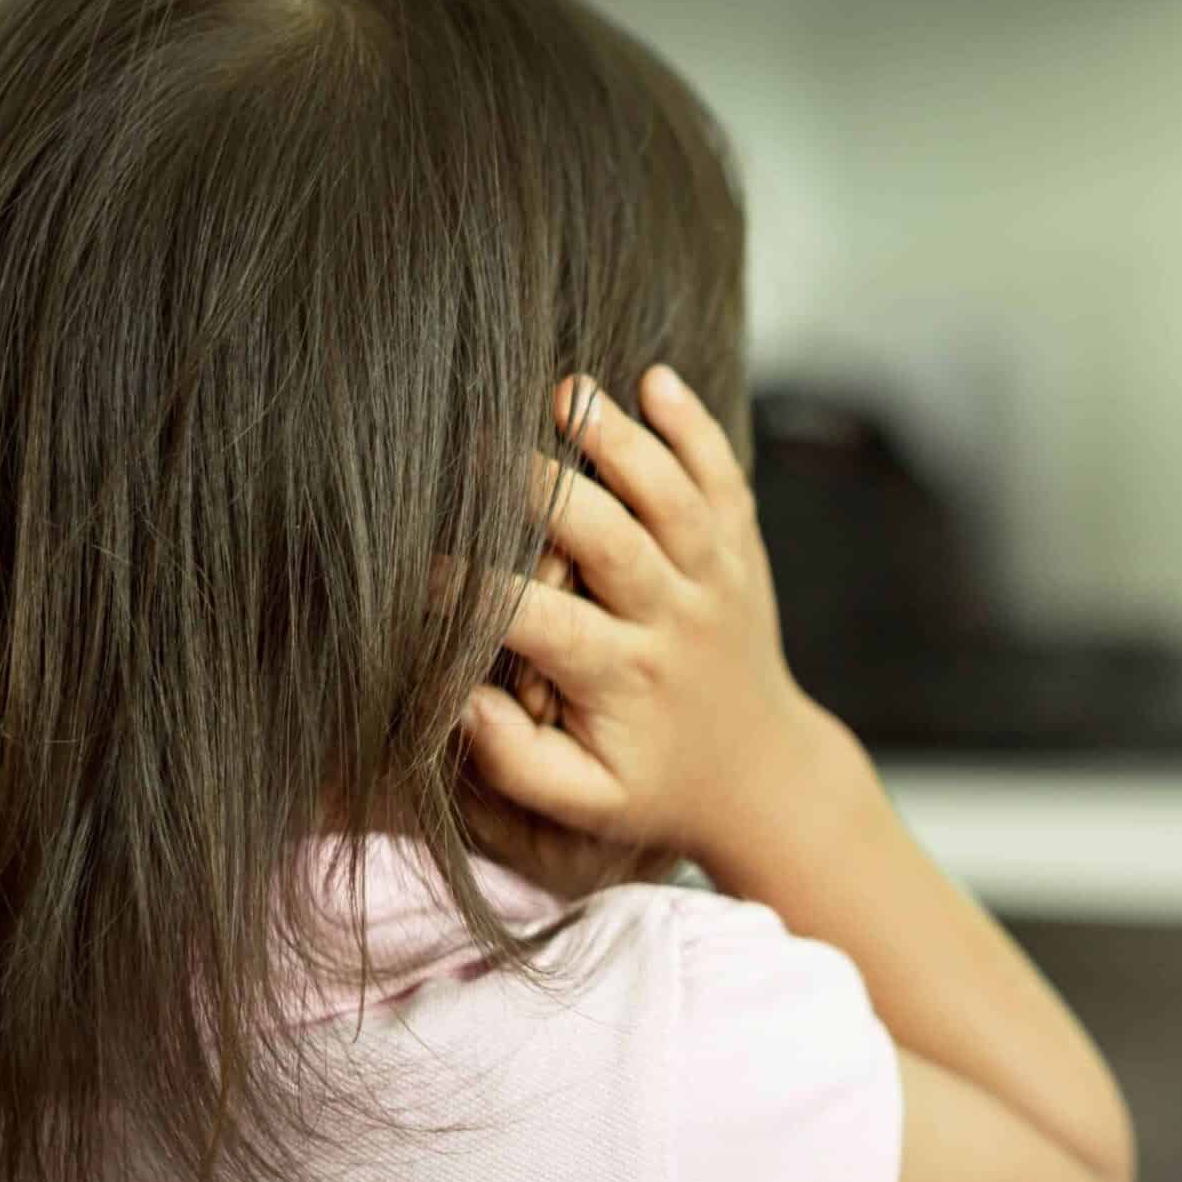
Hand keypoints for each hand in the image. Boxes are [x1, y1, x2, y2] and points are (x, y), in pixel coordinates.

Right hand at [459, 365, 856, 876]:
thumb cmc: (654, 784)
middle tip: (484, 444)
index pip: (541, 623)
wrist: (763, 771)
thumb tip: (458, 702)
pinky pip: (724, 481)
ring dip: (623, 442)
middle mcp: (673, 619)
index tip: (419, 560)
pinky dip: (697, 429)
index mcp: (624, 679)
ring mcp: (714, 577)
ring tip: (569, 392)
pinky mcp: (741, 549)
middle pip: (612, 541)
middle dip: (549, 490)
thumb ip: (517, 761)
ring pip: (673, 499)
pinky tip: (655, 380)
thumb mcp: (585, 801)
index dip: (477, 590)